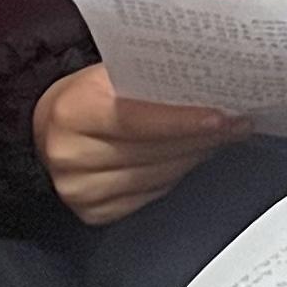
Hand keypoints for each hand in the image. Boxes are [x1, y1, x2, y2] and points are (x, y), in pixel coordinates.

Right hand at [35, 64, 244, 223]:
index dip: (181, 120)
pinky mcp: (92, 212)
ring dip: (193, 157)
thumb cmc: (88, 94)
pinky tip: (189, 158)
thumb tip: (211, 87)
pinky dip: (174, 176)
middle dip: (200, 138)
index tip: (222, 117)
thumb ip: (150, 81)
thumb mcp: (109, 74)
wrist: (49, 126)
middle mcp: (69, 154)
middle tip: (237, 124)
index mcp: (71, 110)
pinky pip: (149, 196)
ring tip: (220, 138)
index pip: (136, 119)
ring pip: (157, 177)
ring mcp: (78, 189)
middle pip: (152, 151)